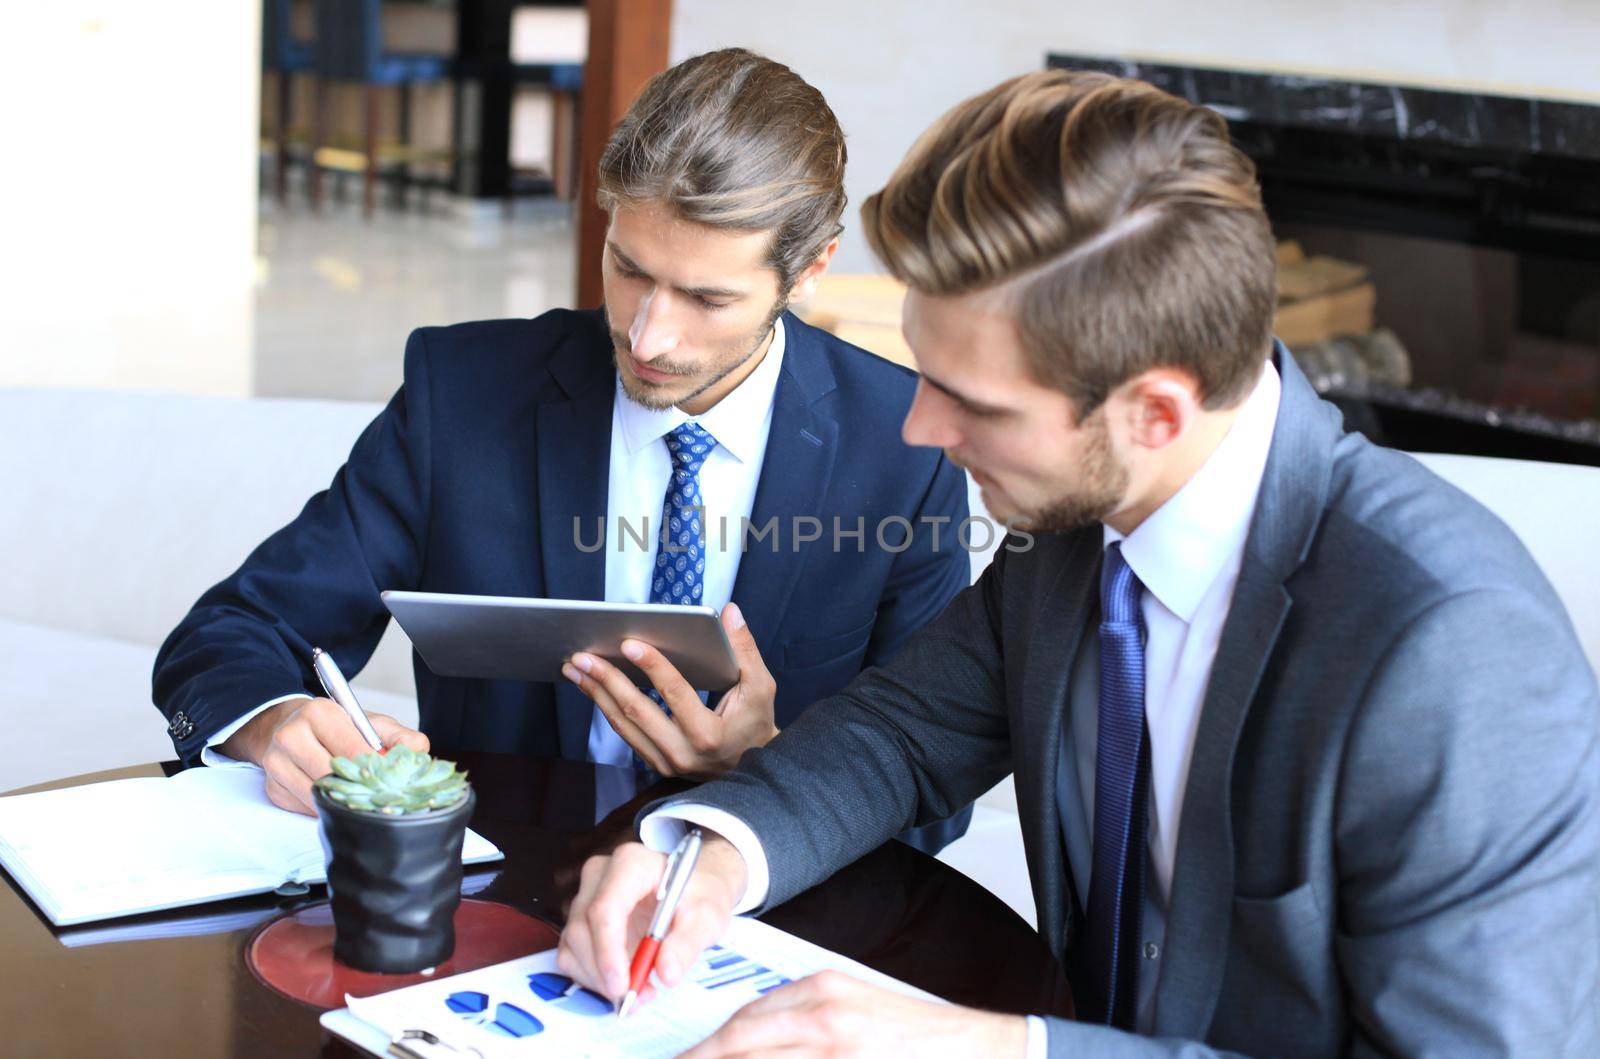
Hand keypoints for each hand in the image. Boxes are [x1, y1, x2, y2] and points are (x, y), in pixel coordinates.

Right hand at [218, 696, 428, 814]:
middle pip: (330, 776)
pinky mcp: (273, 789)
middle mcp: (291, 736)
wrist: (286, 726)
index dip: (374, 769)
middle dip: (357, 789)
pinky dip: (324, 809)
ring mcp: (277, 764)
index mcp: (319, 713)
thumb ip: (398, 736)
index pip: (352, 751)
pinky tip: (338, 802)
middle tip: (378, 797)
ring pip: (316, 797)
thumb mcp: (368, 722)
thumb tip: (418, 752)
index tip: (391, 781)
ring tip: (361, 801)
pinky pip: (304, 809)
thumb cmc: (333, 726)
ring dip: (341, 803)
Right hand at [558, 836, 747, 1004]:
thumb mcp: (708, 916)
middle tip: (635, 998)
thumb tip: (667, 972)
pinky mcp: (580, 918)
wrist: (693, 887)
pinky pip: (571, 954)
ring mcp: (586, 895)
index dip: (609, 951)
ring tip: (639, 990)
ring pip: (573, 945)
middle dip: (605, 973)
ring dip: (599, 980)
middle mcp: (601, 874)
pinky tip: (623, 980)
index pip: (605, 908)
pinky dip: (593, 977)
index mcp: (632, 863)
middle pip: (584, 929)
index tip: (623, 985)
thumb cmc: (699, 895)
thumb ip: (687, 943)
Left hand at [562, 603, 777, 777]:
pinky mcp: (657, 764)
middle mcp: (684, 754)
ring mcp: (667, 762)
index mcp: (709, 734)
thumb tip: (729, 612)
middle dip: (606, 680)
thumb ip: (745, 649)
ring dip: (597, 694)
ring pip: (623, 725)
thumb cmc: (756, 724)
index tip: (628, 643)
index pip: (675, 693)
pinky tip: (592, 688)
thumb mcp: (761, 687)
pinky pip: (625, 734)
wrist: (755, 769)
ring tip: (576, 668)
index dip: (652, 666)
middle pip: (637, 711)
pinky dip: (606, 708)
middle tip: (583, 655)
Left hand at [682, 971, 1027, 1057]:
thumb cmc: (910, 1035)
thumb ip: (803, 1018)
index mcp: (821, 990)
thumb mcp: (852, 1007)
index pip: (745, 1019)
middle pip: (742, 1042)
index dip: (707, 1047)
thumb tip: (748, 1041)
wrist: (970, 1049)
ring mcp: (835, 1050)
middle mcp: (823, 1016)